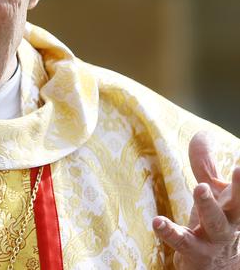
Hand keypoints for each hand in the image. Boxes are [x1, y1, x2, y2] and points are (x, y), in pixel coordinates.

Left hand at [152, 131, 239, 268]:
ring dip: (208, 205)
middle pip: (239, 206)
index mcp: (234, 207)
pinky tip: (157, 222)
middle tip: (239, 168)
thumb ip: (205, 166)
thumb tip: (202, 133)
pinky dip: (170, 232)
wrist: (215, 269)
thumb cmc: (213, 223)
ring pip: (215, 224)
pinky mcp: (193, 252)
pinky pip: (182, 243)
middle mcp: (229, 223)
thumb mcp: (213, 194)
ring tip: (200, 188)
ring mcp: (213, 240)